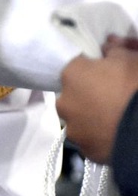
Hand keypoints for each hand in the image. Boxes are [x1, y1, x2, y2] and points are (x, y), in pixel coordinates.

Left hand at [56, 37, 137, 163]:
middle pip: (72, 95)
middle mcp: (64, 102)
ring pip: (78, 118)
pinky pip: (89, 138)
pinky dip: (99, 135)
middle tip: (111, 95)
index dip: (90, 68)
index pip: (75, 66)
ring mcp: (72, 129)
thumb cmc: (137, 85)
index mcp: (72, 75)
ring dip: (91, 116)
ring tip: (114, 117)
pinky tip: (115, 133)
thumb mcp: (132, 58)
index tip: (104, 71)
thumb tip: (107, 45)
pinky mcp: (84, 150)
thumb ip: (116, 50)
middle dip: (87, 94)